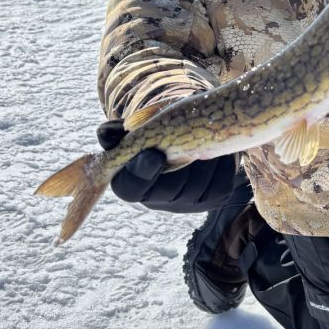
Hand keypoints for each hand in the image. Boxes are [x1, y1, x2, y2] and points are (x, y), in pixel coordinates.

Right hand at [97, 118, 238, 212]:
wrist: (194, 128)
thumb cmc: (158, 127)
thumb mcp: (137, 125)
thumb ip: (117, 131)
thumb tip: (106, 135)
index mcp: (133, 183)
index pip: (130, 189)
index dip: (142, 174)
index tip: (154, 154)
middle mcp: (159, 200)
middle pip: (170, 192)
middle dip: (180, 164)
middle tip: (188, 140)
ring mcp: (188, 202)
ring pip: (197, 188)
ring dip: (203, 161)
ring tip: (204, 139)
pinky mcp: (214, 198)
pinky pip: (221, 185)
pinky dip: (222, 165)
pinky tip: (217, 150)